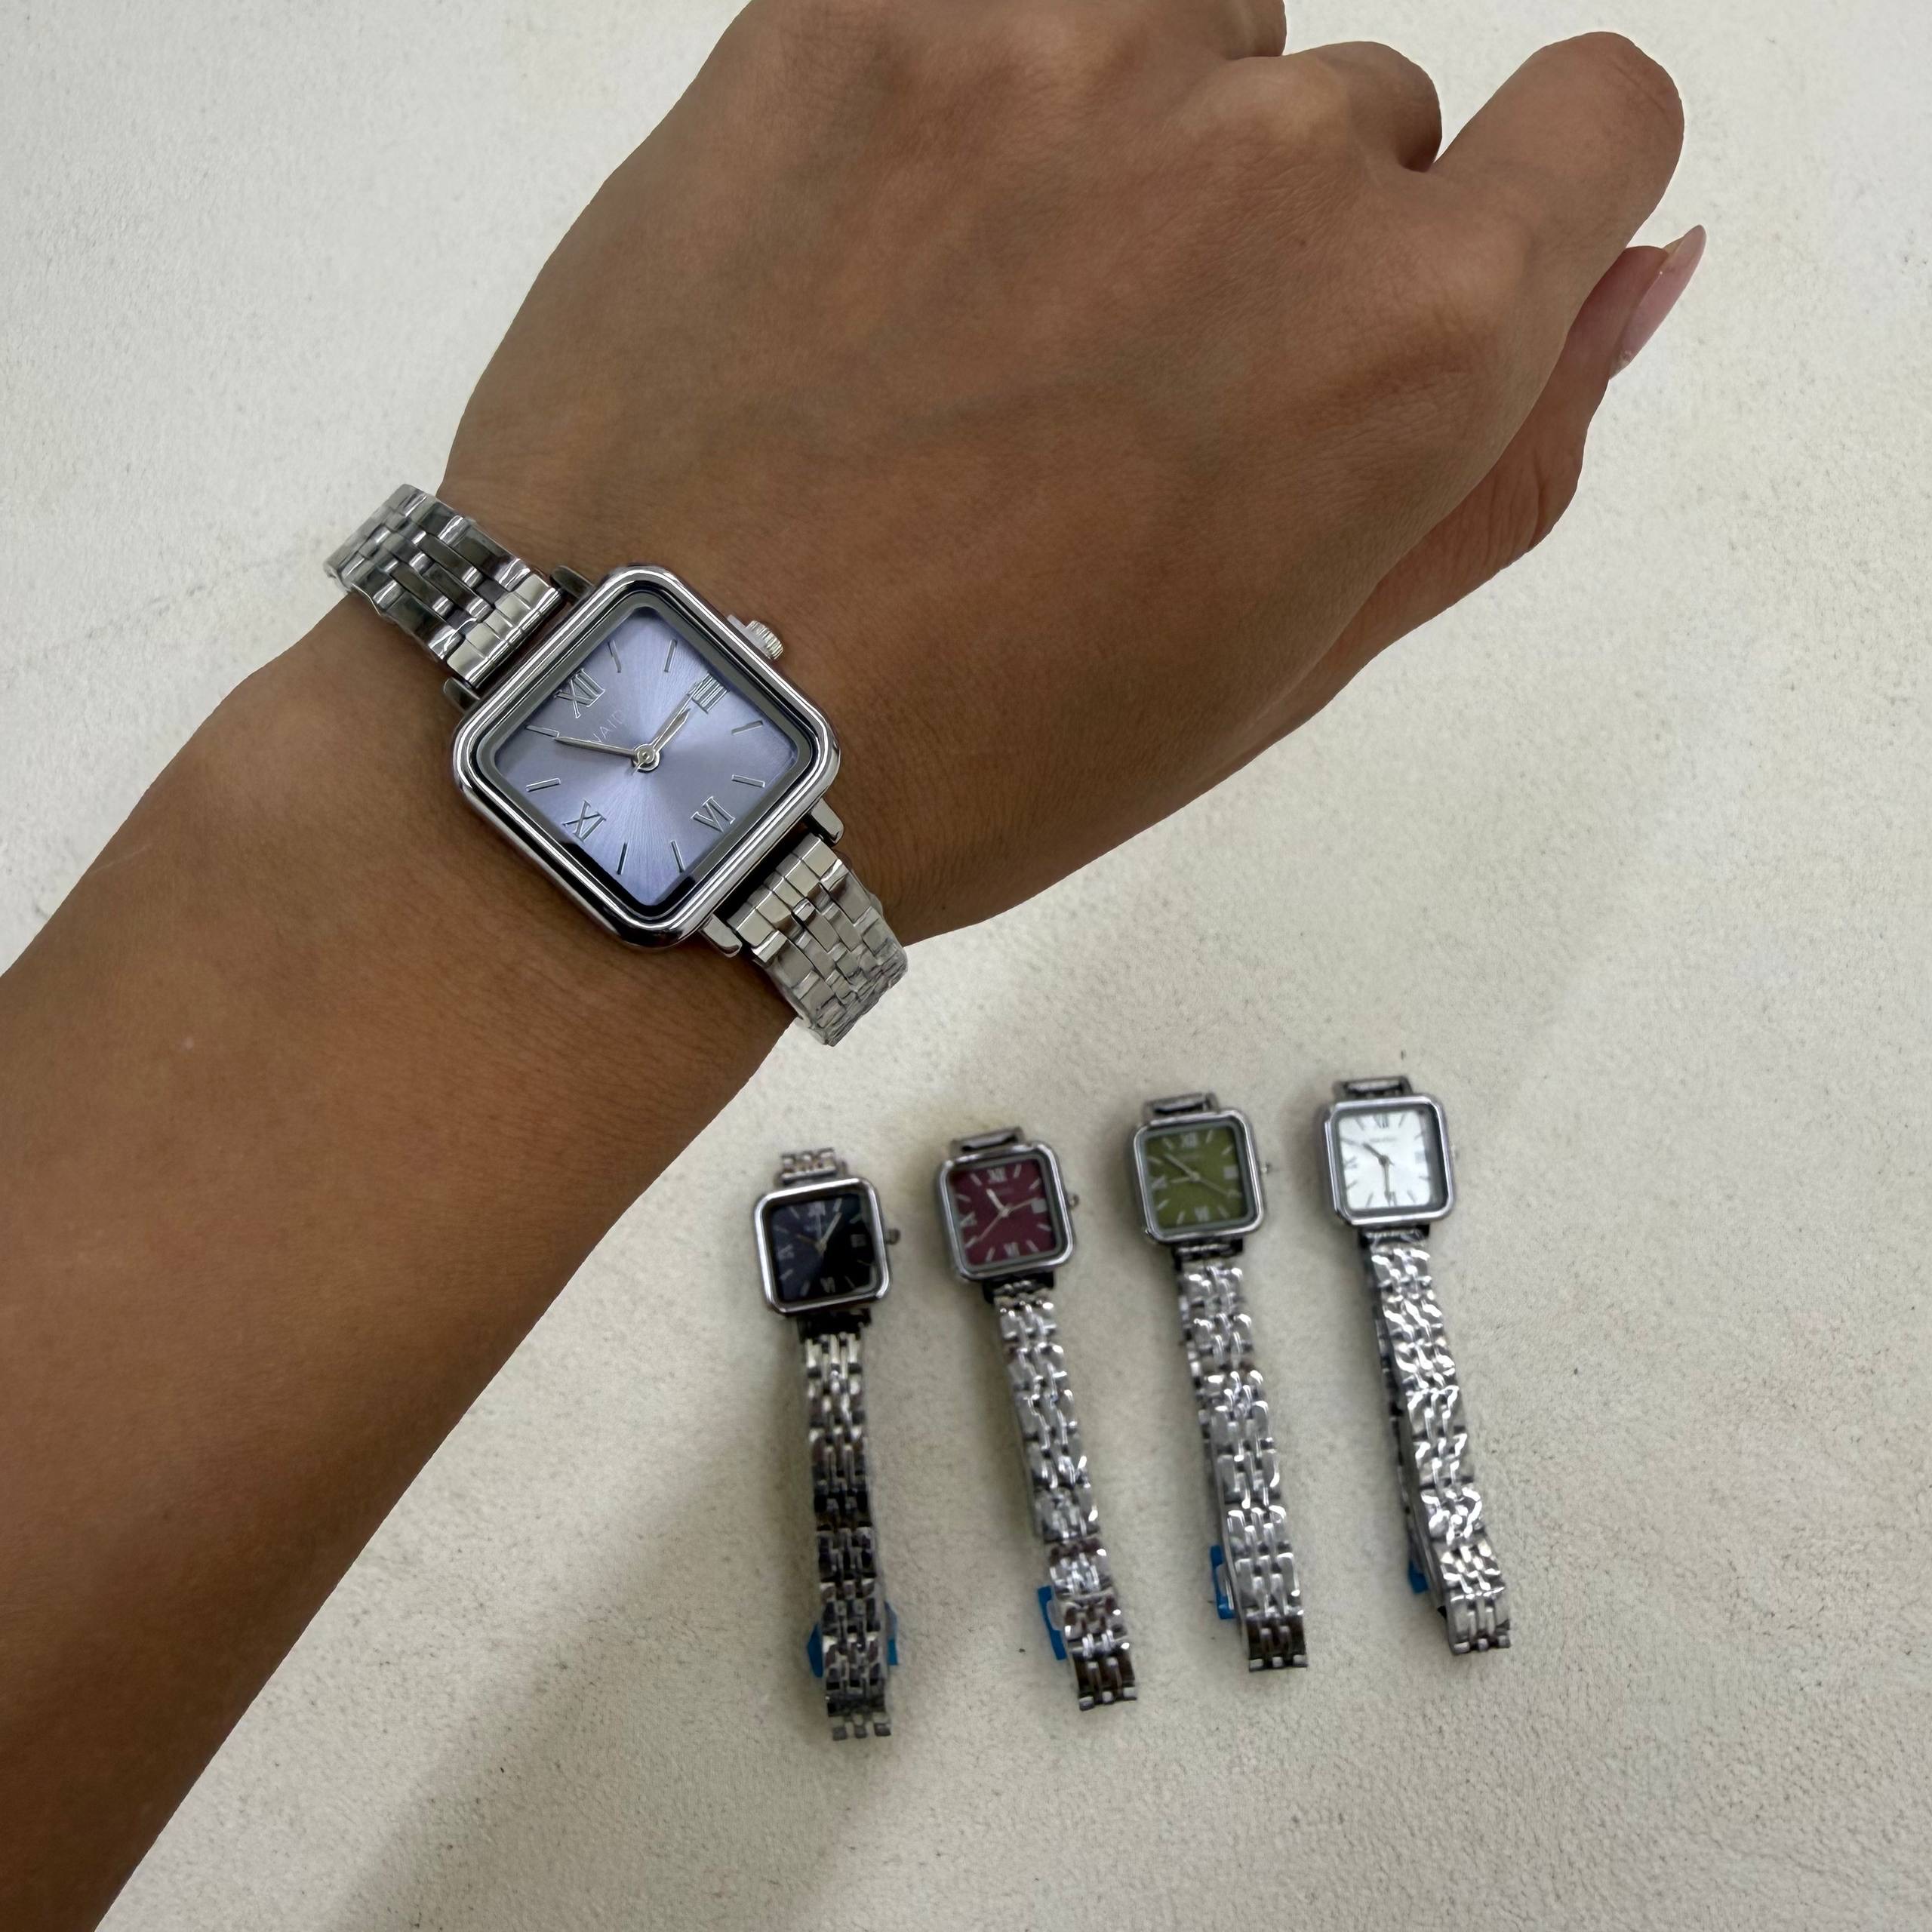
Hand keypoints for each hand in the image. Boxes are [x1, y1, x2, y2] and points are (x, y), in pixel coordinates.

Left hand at [443, 3, 1686, 942]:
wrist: (665, 728)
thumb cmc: (993, 751)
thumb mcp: (1284, 665)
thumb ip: (1498, 459)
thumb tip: (1644, 270)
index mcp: (1411, 338)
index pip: (1604, 119)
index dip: (1526, 199)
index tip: (1403, 285)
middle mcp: (1277, 154)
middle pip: (1354, 117)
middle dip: (1267, 242)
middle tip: (1096, 409)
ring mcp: (1062, 52)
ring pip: (1182, 31)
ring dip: (1121, 146)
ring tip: (969, 331)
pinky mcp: (862, 9)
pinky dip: (972, 94)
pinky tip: (876, 252)